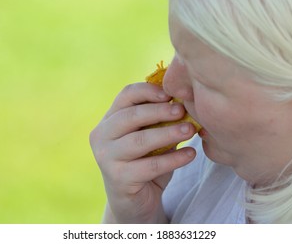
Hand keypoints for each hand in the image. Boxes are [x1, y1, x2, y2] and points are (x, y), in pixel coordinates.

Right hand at [89, 82, 196, 222]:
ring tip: (191, 130)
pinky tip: (190, 154)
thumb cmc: (145, 162)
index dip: (148, 91)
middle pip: (130, 115)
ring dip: (168, 133)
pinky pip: (150, 166)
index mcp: (109, 119)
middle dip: (159, 111)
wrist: (135, 201)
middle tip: (183, 110)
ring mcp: (106, 158)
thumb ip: (159, 120)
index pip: (125, 95)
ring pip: (140, 140)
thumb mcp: (150, 136)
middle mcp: (101, 136)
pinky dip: (173, 159)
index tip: (171, 94)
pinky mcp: (118, 178)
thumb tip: (183, 101)